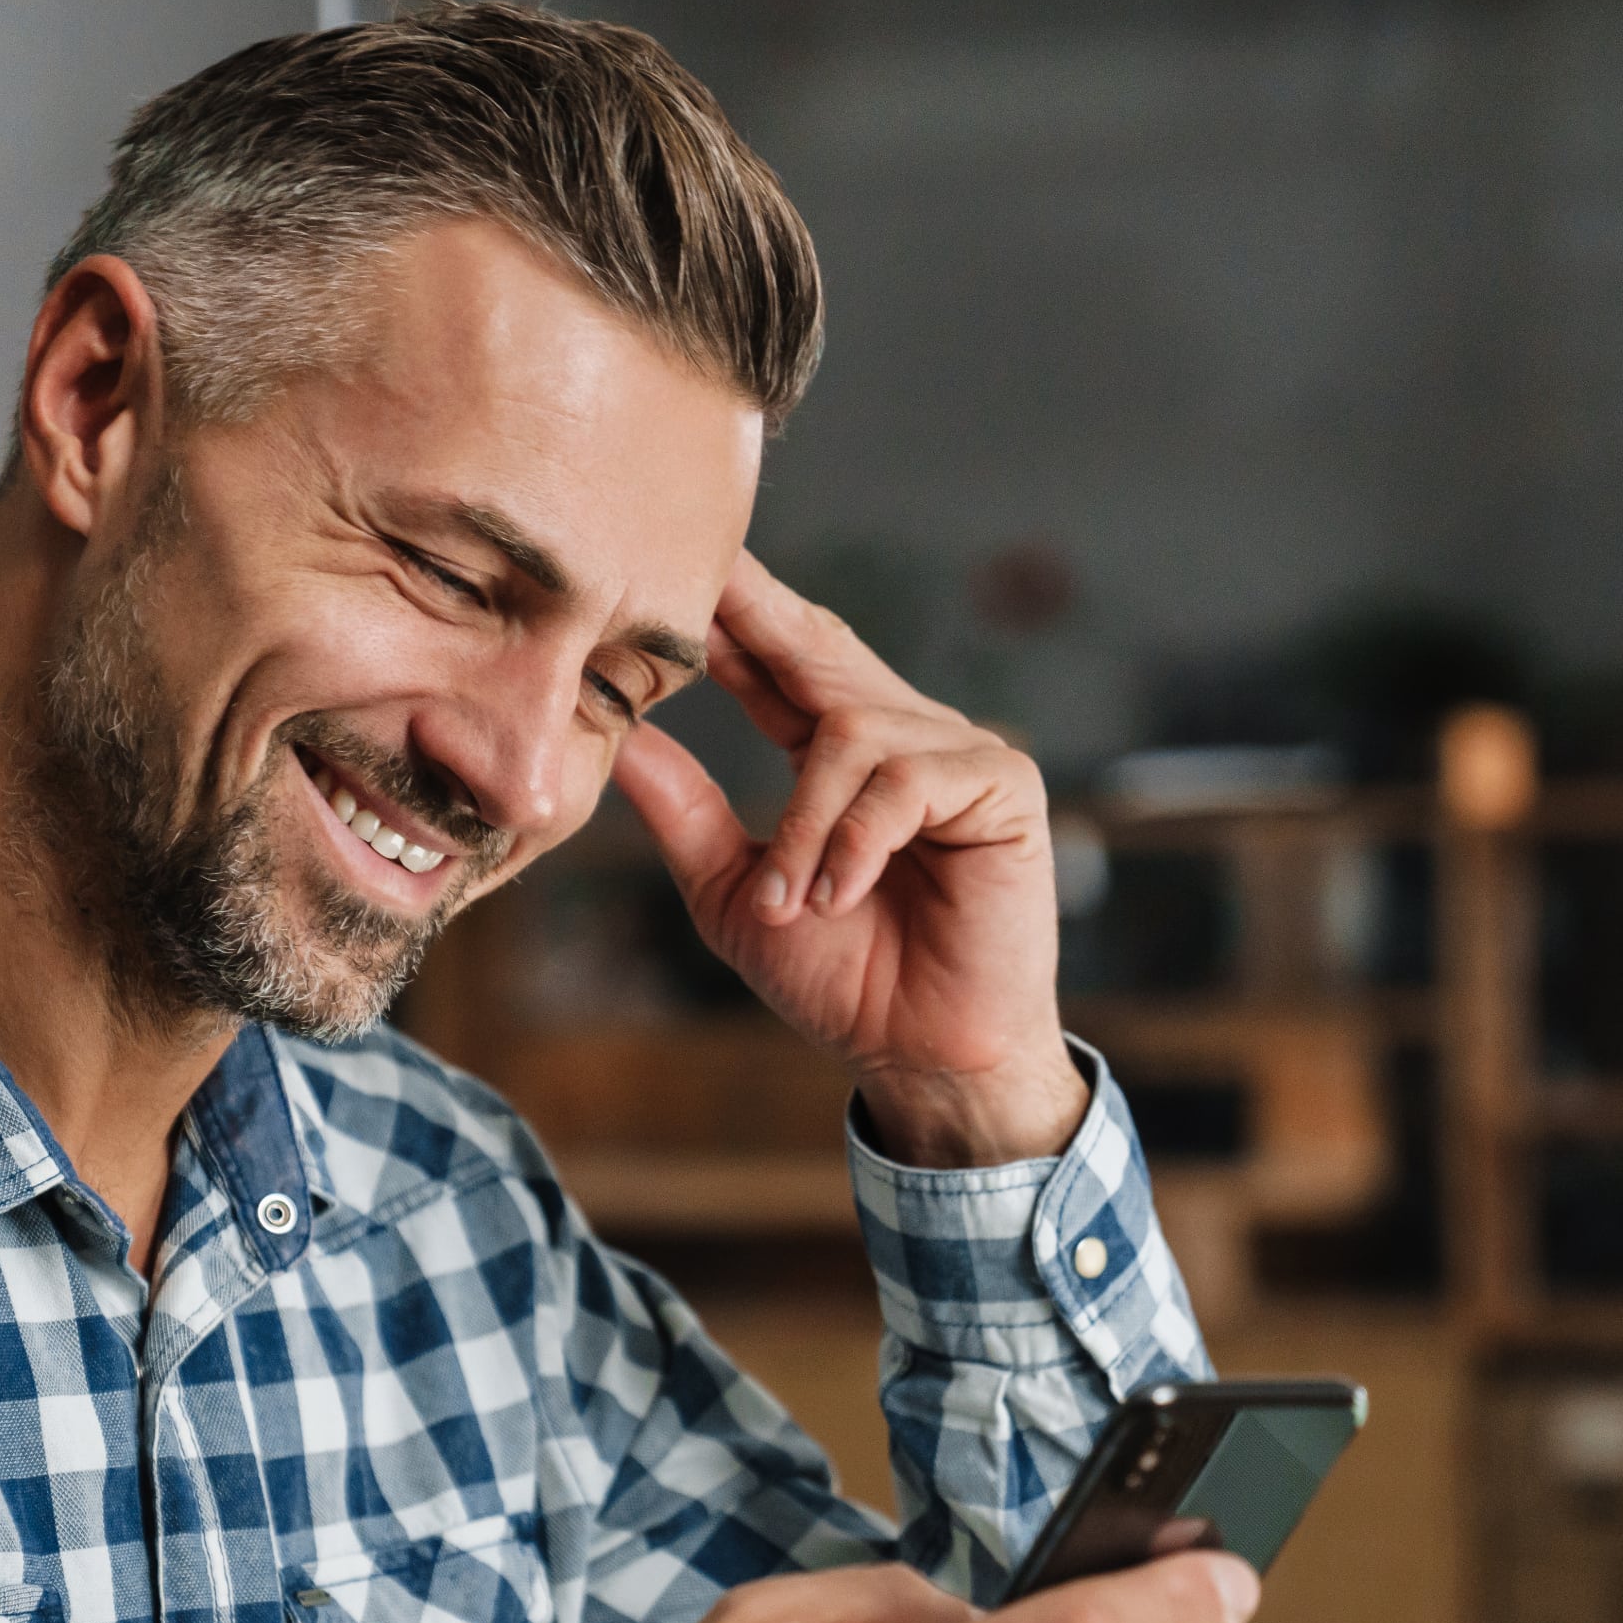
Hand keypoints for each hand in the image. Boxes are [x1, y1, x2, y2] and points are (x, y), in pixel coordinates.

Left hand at [612, 554, 1087, 1167]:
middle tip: (708, 576)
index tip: (674, 569)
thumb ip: (687, 814)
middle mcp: (901, 736)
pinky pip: (907, 780)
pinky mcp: (1002, 786)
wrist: (920, 1053)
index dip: (732, 616)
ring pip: (851, 734)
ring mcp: (957, 754)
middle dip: (762, 614)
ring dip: (805, 828)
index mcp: (839, 754)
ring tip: (793, 904)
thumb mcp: (735, 895)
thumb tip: (620, 740)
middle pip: (822, 648)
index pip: (777, 665)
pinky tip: (843, 896)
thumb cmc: (844, 980)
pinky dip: (858, 840)